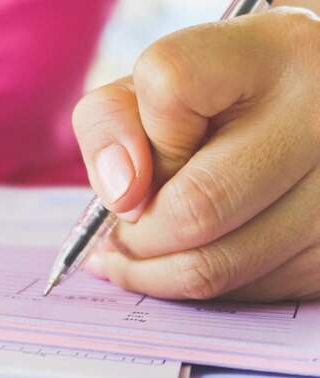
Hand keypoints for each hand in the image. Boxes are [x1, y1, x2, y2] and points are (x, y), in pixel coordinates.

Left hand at [73, 8, 319, 301]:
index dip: (135, 135)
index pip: (170, 85)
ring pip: (218, 268)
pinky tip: (182, 261)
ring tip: (135, 256)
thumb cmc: (214, 102)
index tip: (135, 162)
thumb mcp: (155, 88)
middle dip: (135, 235)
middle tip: (119, 236)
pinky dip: (197, 285)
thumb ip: (111, 123)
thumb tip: (123, 199)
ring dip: (155, 273)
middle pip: (195, 208)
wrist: (300, 117)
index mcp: (272, 53)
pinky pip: (245, 290)